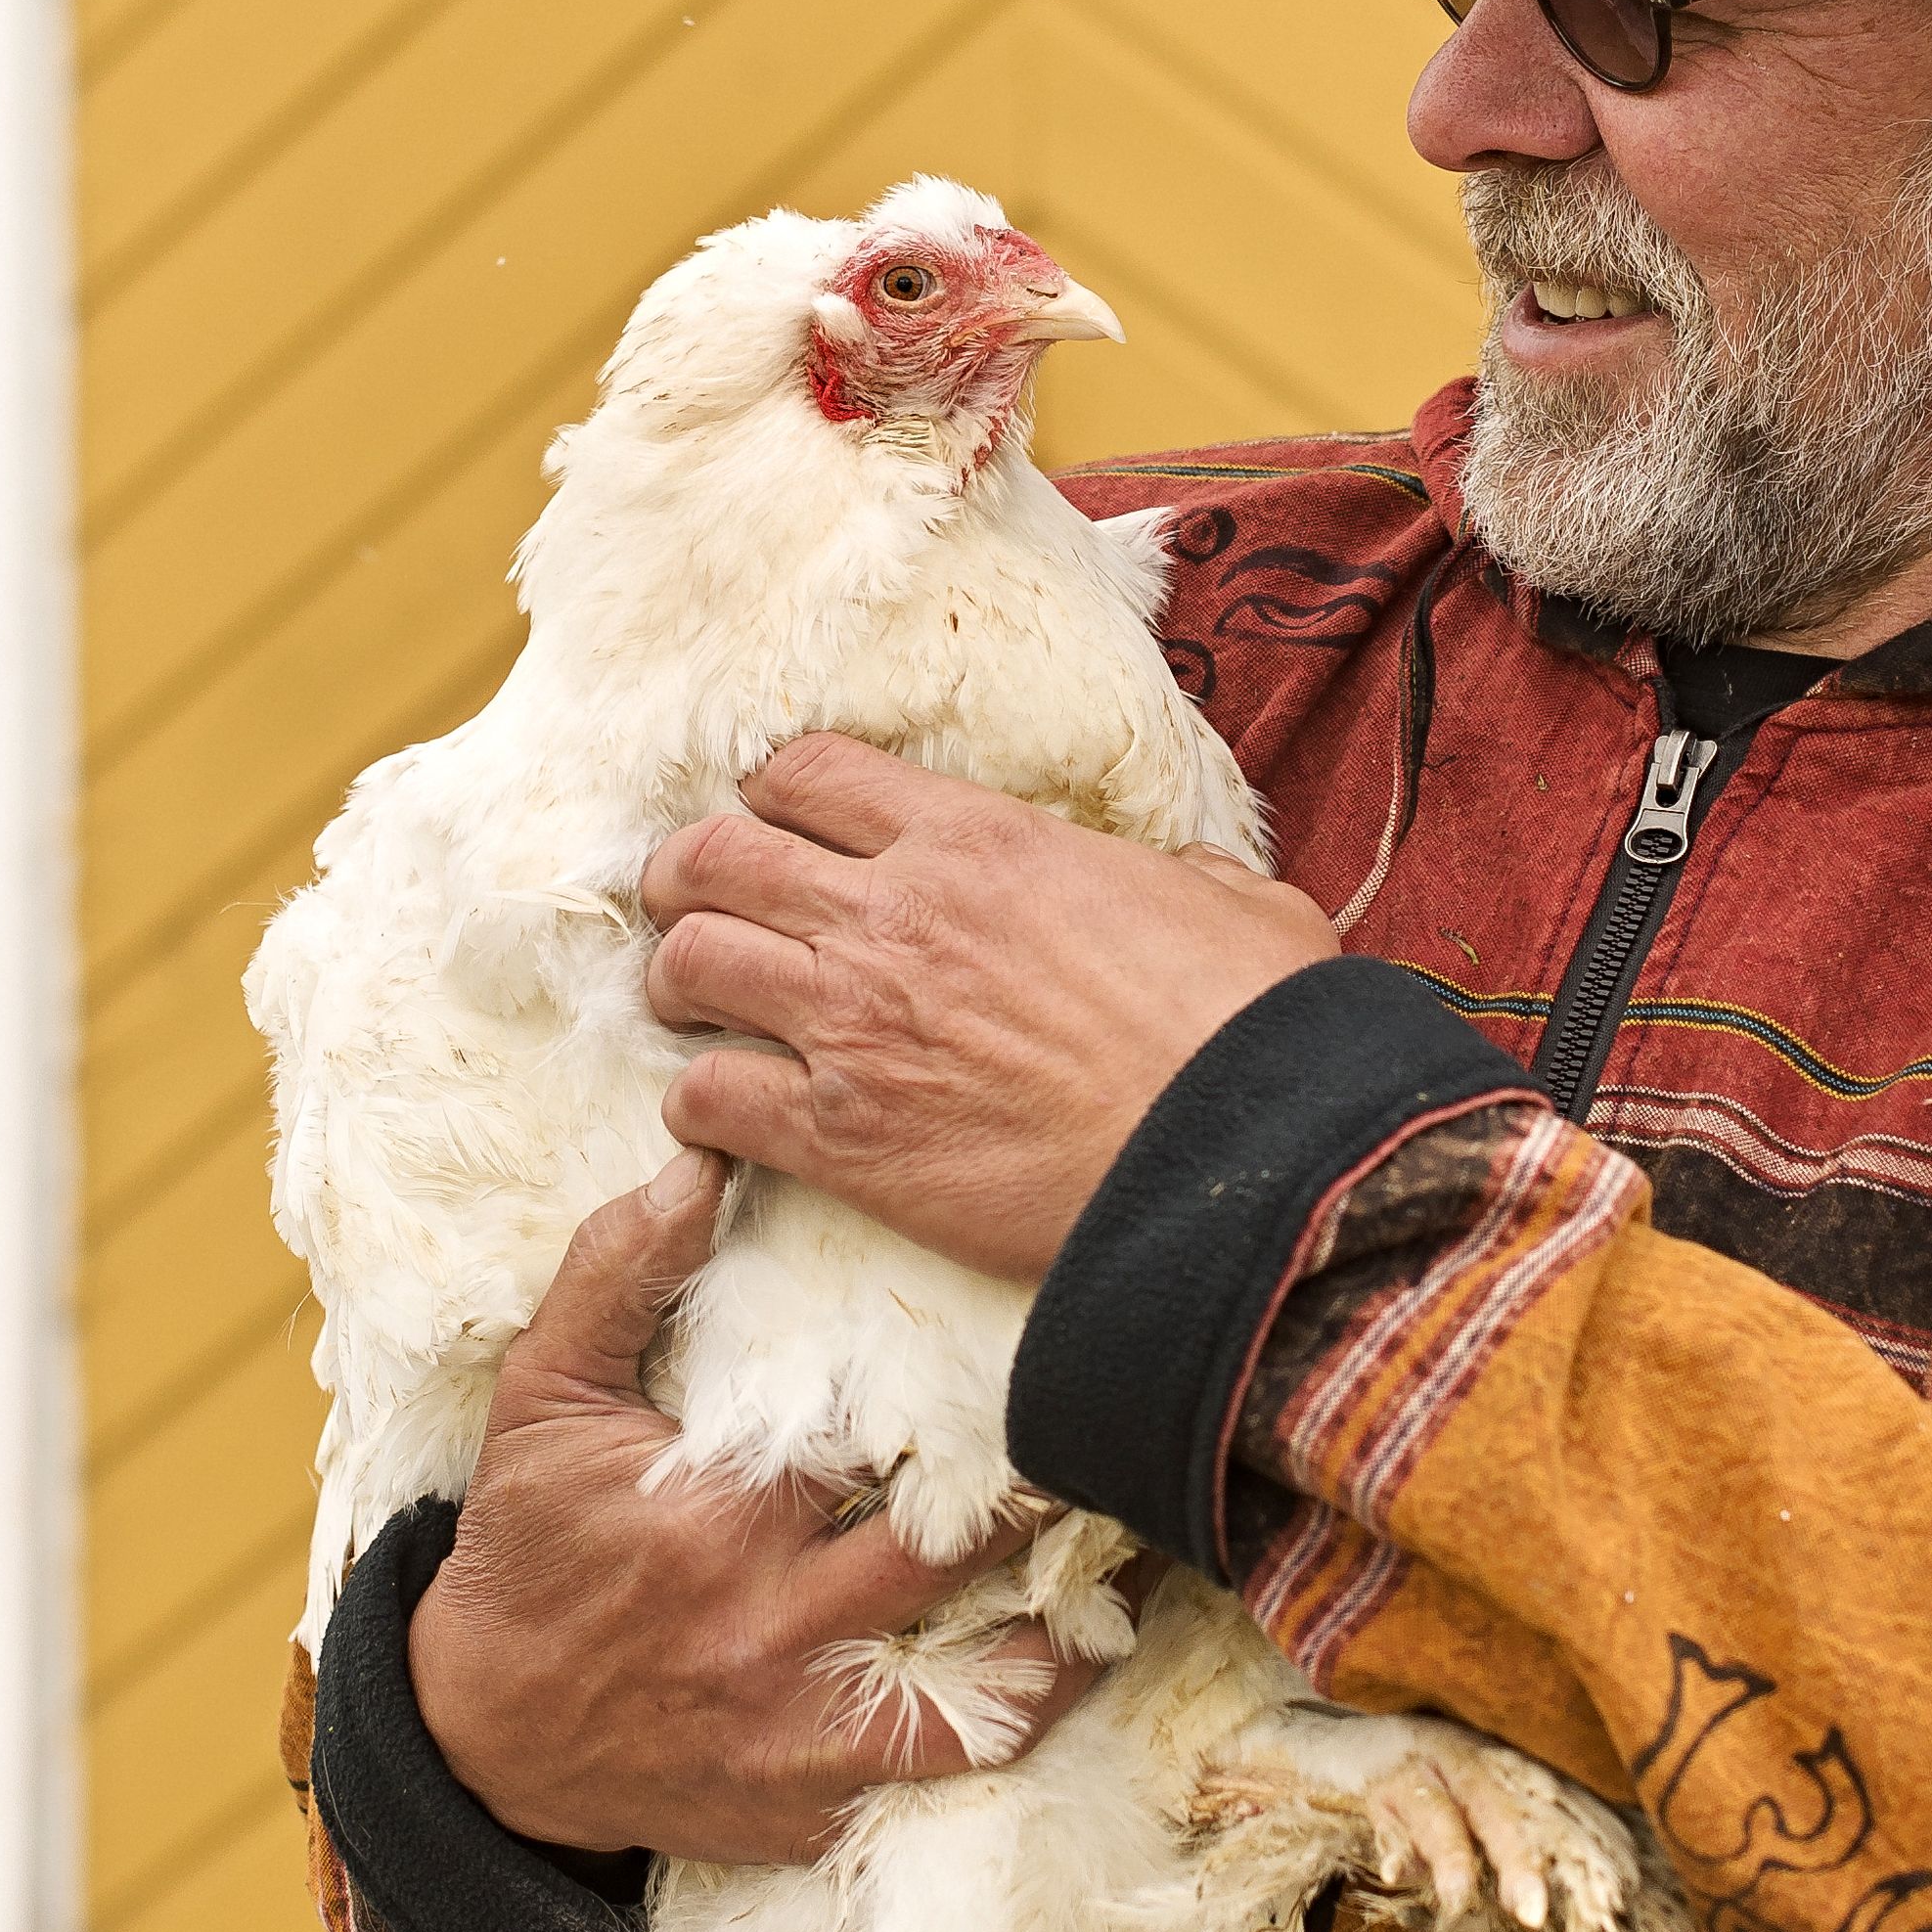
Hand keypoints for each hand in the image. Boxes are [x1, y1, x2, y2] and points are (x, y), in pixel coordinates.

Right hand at [408, 1154, 1107, 1860]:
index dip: (970, 1392)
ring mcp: (804, 1726)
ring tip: (1149, 1554)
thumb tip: (699, 1160)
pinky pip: (953, 1767)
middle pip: (954, 1550)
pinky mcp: (817, 1805)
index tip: (1046, 1341)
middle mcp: (773, 1622)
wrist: (483, 1736)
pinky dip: (1031, 1716)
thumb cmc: (528, 1547)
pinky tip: (1088, 1654)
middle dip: (1050, 1497)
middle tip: (1133, 1433)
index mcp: (719, 1513)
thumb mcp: (544, 1395)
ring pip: (988, 1680)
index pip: (877, 1436)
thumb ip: (617, 1271)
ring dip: (1080, 1621)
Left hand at [640, 737, 1335, 1276]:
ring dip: (681, 980)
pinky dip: (698, 1104)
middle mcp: (890, 913)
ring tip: (698, 1006)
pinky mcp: (842, 1137)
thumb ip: (1180, 870)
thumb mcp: (1231, 902)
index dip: (775, 794)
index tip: (780, 827)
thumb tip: (1184, 877)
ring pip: (689, 963)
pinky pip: (706, 1099)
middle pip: (715, 855)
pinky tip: (727, 1115)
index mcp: (975, 837)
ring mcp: (853, 1025)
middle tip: (699, 906)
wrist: (1241, 1160)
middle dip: (690, 876)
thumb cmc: (1251, 1028)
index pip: (806, 771)